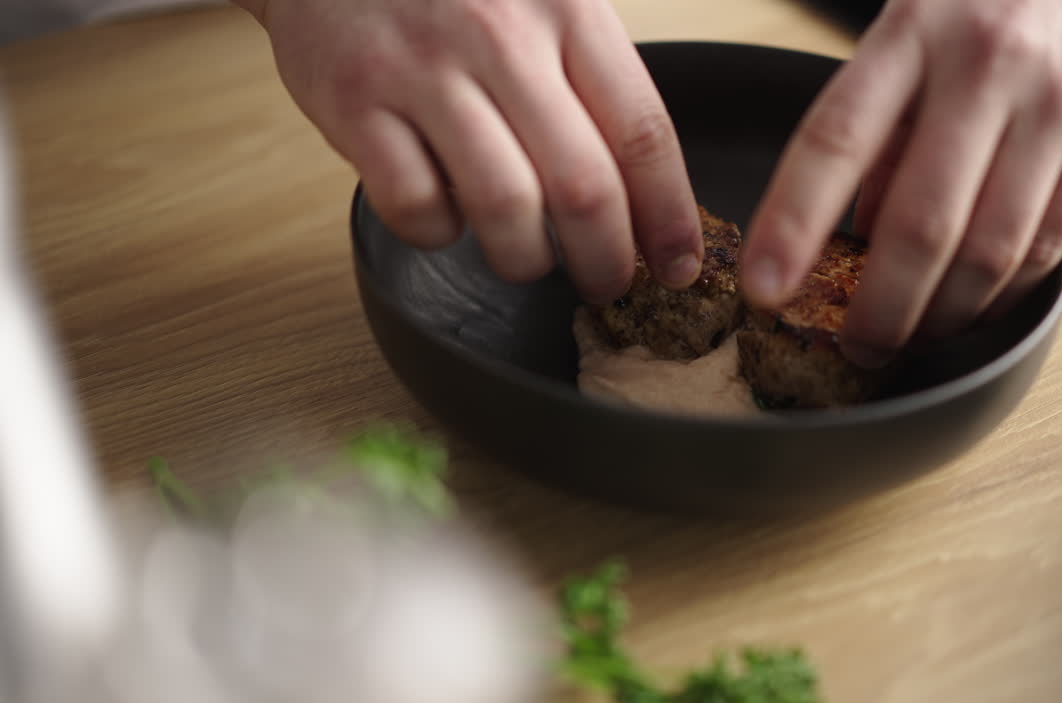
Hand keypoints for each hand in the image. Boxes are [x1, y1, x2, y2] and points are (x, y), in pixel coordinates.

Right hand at [236, 0, 703, 302]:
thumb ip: (593, 78)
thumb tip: (648, 195)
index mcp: (567, 8)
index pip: (642, 133)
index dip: (669, 216)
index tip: (678, 264)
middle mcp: (499, 35)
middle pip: (582, 187)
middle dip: (607, 261)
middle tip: (607, 284)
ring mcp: (422, 68)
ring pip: (505, 209)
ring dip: (526, 259)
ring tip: (527, 259)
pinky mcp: (352, 100)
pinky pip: (416, 206)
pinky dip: (440, 233)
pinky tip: (447, 214)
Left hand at [741, 0, 1061, 366]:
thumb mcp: (922, 26)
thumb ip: (885, 122)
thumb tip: (857, 233)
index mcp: (915, 29)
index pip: (835, 140)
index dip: (792, 223)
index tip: (763, 286)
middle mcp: (987, 65)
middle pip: (920, 222)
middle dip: (879, 306)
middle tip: (855, 345)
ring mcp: (1058, 106)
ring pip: (988, 251)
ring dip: (941, 315)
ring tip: (911, 337)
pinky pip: (1045, 247)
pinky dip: (999, 293)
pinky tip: (971, 306)